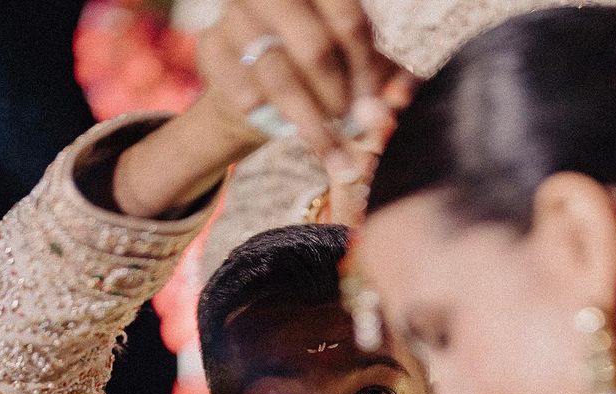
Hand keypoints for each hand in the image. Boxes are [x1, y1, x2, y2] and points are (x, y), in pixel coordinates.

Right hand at [192, 0, 402, 164]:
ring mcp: (235, 15)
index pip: (348, 20)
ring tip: (334, 156)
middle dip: (339, 100)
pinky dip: (269, 120)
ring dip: (312, 125)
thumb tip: (404, 97)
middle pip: (314, 48)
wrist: (254, 80)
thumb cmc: (316, 64)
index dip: (367, 72)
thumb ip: (383, 76)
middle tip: (353, 130)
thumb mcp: (354, 62)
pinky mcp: (211, 48)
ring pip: (279, 77)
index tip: (378, 112)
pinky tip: (285, 132)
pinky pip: (243, 93)